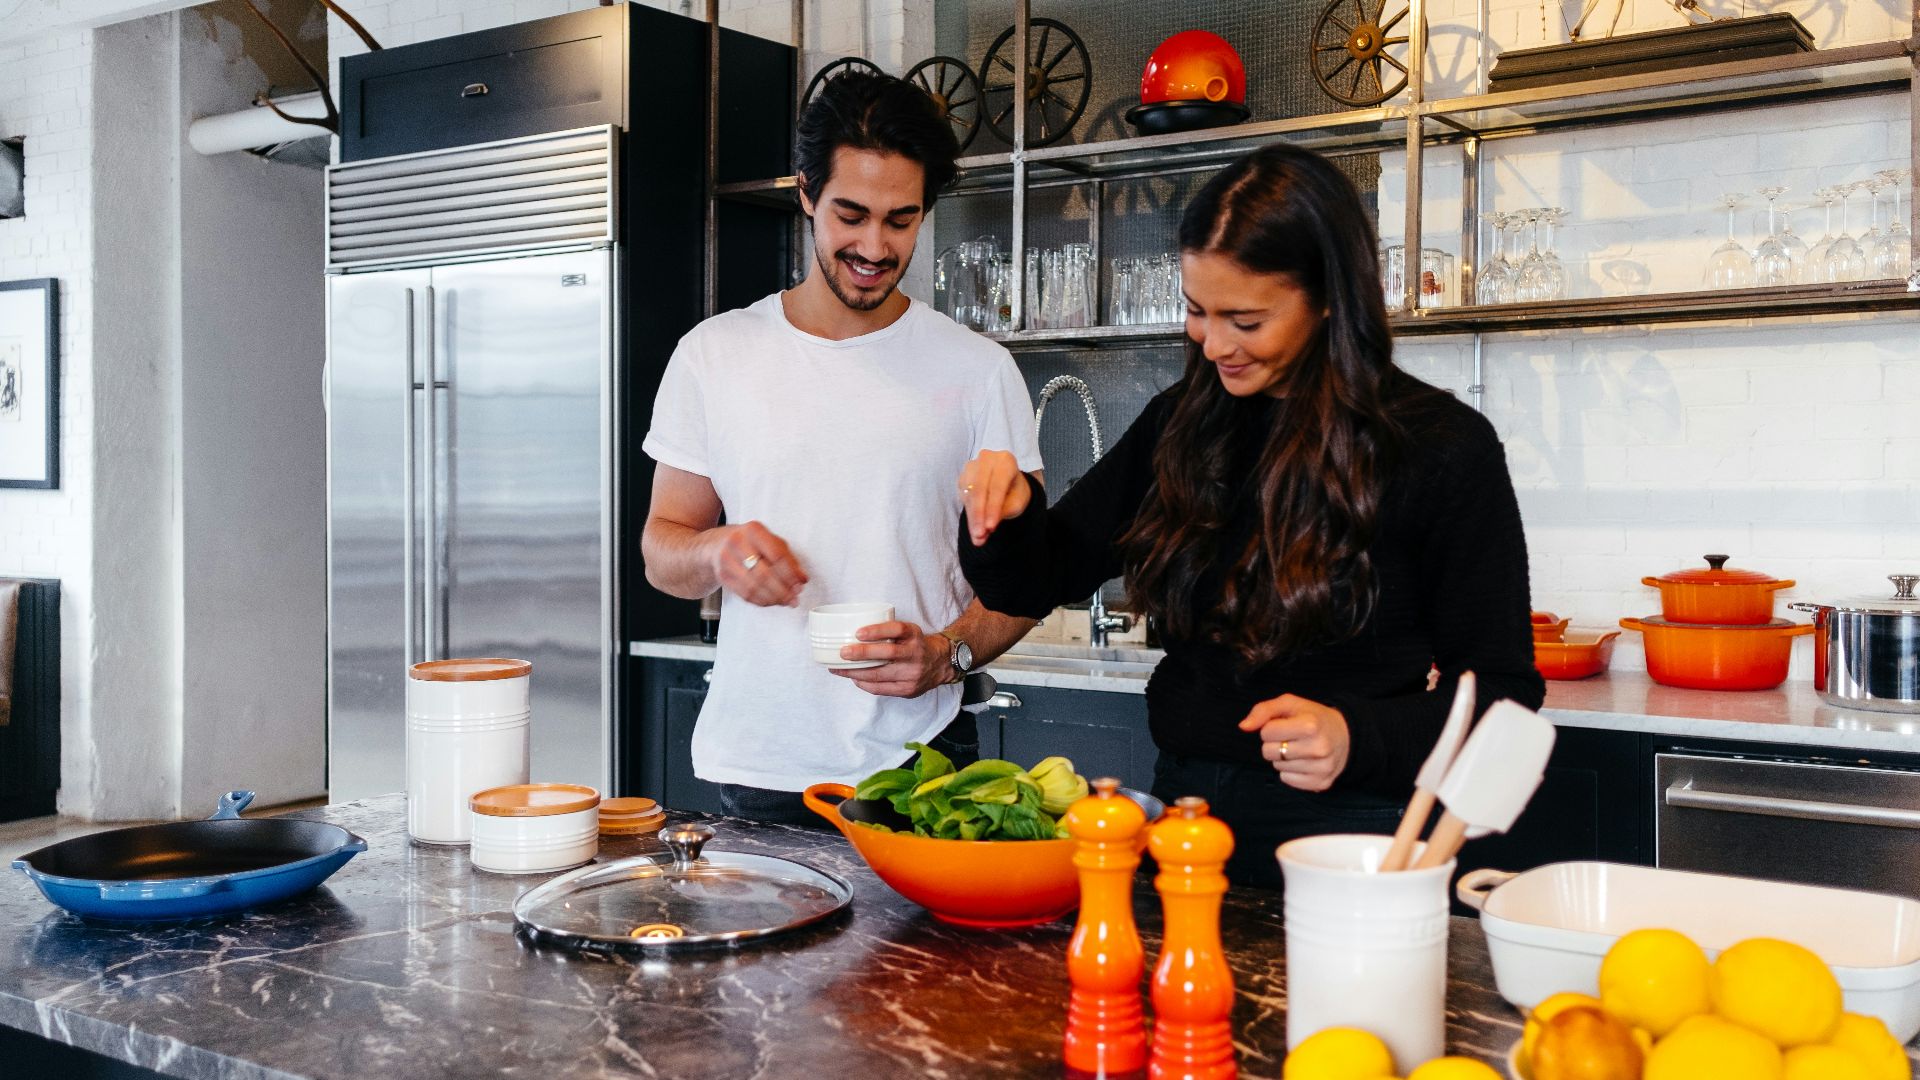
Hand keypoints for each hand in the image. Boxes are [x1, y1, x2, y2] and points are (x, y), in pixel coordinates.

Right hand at [709, 521, 806, 606]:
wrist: (715, 545)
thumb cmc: (747, 542)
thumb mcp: (768, 540)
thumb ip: (787, 557)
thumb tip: (801, 578)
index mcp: (754, 530)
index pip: (777, 555)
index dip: (791, 573)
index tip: (801, 584)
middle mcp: (738, 543)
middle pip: (765, 574)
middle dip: (783, 590)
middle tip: (794, 597)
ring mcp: (727, 561)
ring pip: (754, 587)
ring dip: (773, 598)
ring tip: (785, 601)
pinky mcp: (723, 576)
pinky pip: (745, 594)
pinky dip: (762, 601)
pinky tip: (771, 601)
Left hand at [832, 621, 951, 697]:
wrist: (940, 664)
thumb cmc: (915, 645)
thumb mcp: (908, 632)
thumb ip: (888, 632)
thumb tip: (853, 634)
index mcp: (914, 635)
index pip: (897, 629)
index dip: (877, 631)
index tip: (858, 633)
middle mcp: (915, 654)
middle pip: (887, 653)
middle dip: (862, 654)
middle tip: (843, 652)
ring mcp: (912, 674)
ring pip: (879, 674)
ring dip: (856, 672)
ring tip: (838, 668)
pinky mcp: (907, 689)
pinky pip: (881, 689)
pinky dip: (864, 684)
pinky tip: (854, 678)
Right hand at [957, 450, 1031, 545]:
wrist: (1008, 486)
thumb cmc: (1015, 492)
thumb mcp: (1015, 503)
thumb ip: (1000, 513)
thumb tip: (982, 534)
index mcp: (1005, 461)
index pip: (997, 486)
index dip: (993, 508)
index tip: (991, 528)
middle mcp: (986, 459)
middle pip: (979, 489)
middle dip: (979, 515)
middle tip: (980, 535)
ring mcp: (972, 467)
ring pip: (969, 495)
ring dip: (972, 518)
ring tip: (978, 536)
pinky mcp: (963, 478)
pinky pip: (963, 498)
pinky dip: (969, 515)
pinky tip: (974, 529)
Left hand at [1237, 694, 1350, 792]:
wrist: (1345, 736)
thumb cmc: (1312, 717)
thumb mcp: (1290, 704)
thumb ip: (1263, 710)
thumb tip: (1243, 727)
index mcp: (1310, 725)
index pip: (1266, 732)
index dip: (1270, 728)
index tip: (1284, 725)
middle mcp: (1318, 748)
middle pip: (1268, 752)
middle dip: (1274, 744)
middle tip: (1291, 738)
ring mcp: (1321, 768)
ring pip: (1277, 767)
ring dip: (1282, 758)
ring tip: (1299, 748)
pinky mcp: (1321, 782)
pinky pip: (1287, 780)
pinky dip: (1290, 771)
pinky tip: (1303, 761)